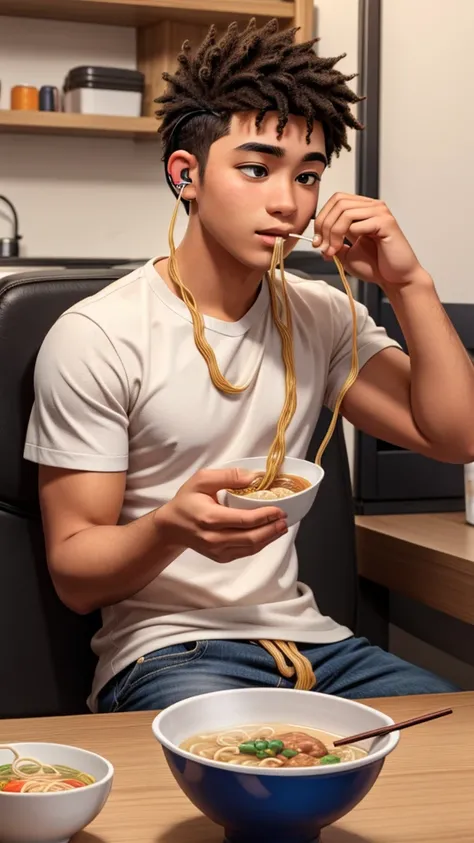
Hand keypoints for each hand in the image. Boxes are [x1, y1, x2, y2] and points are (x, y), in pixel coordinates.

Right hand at [156, 468, 287, 562]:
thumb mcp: (202, 479)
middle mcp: (214, 538)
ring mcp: (217, 551)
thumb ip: (229, 476)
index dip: (265, 516)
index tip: (279, 510)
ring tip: (281, 528)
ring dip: (269, 538)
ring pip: (250, 548)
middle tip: (284, 520)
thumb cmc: (187, 500)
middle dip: (272, 530)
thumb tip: (254, 477)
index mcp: (210, 518)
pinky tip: (267, 535)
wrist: (172, 526)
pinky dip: (259, 545)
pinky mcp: (220, 557)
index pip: (244, 521)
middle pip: (251, 538)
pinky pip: (244, 553)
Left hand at [312, 192, 428, 288]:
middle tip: (322, 246)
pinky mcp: (386, 223)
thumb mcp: (346, 253)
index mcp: (363, 210)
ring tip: (333, 251)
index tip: (317, 241)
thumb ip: (333, 242)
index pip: (336, 200)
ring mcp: (380, 212)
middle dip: (324, 225)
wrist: (395, 279)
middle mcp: (372, 207)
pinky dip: (347, 237)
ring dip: (333, 233)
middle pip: (339, 202)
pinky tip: (348, 250)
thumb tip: (318, 239)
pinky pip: (358, 224)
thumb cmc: (376, 266)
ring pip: (345, 212)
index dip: (322, 218)